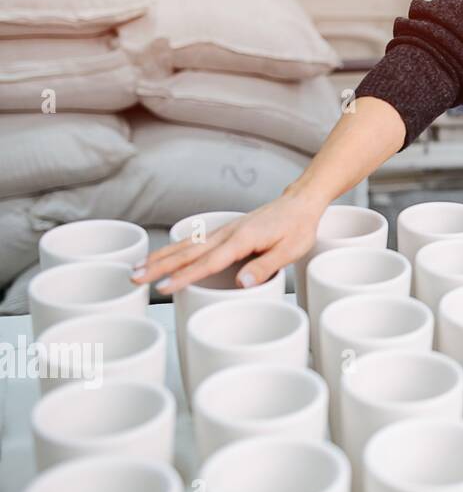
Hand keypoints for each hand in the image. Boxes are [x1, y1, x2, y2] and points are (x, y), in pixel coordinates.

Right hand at [132, 190, 327, 294]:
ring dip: (160, 257)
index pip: (208, 262)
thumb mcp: (290, 250)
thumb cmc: (298, 228)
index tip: (163, 288)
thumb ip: (265, 266)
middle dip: (159, 266)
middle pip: (187, 252)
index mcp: (242, 240)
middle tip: (133, 278)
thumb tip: (242, 284)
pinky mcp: (225, 231)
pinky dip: (174, 250)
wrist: (300, 203)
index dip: (184, 277)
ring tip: (137, 269)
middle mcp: (227, 233)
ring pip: (186, 245)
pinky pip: (195, 242)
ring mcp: (224, 230)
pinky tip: (163, 258)